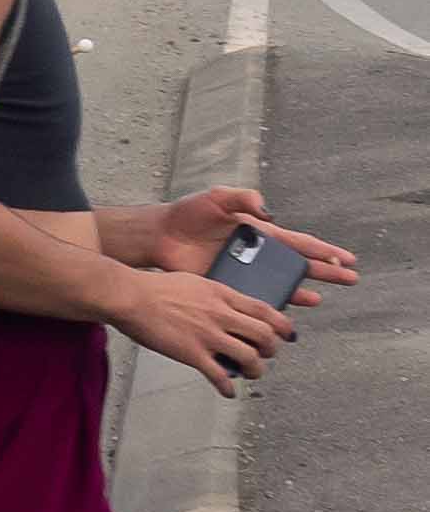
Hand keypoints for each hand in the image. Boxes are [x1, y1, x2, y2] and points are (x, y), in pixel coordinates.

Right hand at [111, 263, 288, 398]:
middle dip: (272, 349)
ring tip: (252, 373)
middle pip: (265, 335)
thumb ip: (215, 295)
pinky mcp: (192, 353)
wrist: (128, 297)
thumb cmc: (153, 288)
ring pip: (250, 357)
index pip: (266, 310)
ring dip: (256, 369)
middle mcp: (220, 315)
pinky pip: (219, 376)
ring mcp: (208, 335)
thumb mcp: (194, 281)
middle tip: (268, 354)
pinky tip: (227, 391)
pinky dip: (228, 388)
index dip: (283, 325)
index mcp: (222, 295)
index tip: (286, 333)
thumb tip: (226, 306)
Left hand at [149, 184, 354, 303]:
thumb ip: (242, 198)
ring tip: (319, 299)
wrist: (159, 235)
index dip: (323, 250)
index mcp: (260, 232)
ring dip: (300, 292)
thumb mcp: (216, 197)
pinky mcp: (229, 286)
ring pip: (280, 285)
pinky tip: (280, 313)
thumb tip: (268, 211)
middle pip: (298, 265)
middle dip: (326, 271)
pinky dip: (269, 305)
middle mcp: (258, 254)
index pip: (298, 242)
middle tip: (352, 279)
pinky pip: (254, 299)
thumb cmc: (187, 213)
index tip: (348, 258)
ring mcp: (245, 272)